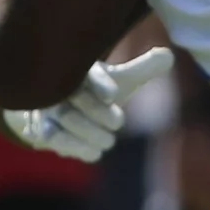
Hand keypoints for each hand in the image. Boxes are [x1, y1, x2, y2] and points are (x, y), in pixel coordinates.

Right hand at [3, 47, 175, 162]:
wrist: (59, 107)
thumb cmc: (93, 91)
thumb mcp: (117, 79)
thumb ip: (142, 69)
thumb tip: (169, 56)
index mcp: (81, 67)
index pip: (87, 72)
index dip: (100, 83)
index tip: (113, 94)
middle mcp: (60, 84)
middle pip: (74, 98)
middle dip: (97, 113)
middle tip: (119, 123)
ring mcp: (47, 106)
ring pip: (62, 119)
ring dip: (86, 133)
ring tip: (108, 142)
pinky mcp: (40, 126)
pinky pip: (50, 136)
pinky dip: (72, 146)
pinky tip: (93, 153)